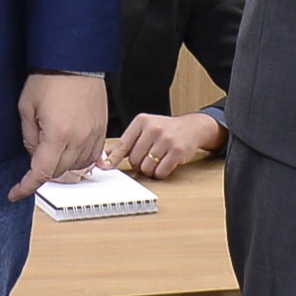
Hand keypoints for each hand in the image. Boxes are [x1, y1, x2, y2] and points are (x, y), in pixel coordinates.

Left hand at [12, 73, 108, 201]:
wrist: (74, 59)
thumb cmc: (49, 78)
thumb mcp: (26, 108)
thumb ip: (29, 138)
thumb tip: (34, 155)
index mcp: (57, 134)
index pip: (41, 173)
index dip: (26, 187)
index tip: (16, 193)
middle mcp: (79, 138)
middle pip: (59, 172)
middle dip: (42, 170)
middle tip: (33, 154)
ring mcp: (93, 134)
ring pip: (77, 166)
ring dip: (61, 165)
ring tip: (51, 147)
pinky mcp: (102, 128)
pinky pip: (92, 156)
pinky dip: (79, 159)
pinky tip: (69, 150)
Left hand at [107, 111, 224, 179]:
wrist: (192, 127)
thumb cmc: (165, 130)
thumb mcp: (144, 129)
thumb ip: (125, 143)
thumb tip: (103, 157)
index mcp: (141, 121)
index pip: (122, 144)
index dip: (113, 159)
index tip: (104, 167)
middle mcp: (153, 128)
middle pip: (134, 160)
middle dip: (139, 164)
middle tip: (148, 158)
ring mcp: (166, 140)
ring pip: (146, 168)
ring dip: (150, 170)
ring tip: (157, 160)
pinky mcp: (177, 151)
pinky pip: (160, 172)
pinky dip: (160, 173)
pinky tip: (165, 164)